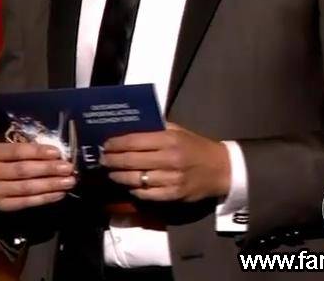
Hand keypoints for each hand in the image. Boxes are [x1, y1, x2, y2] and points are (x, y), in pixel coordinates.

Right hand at [0, 142, 76, 211]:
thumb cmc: (5, 157)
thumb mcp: (9, 146)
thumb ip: (28, 148)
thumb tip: (57, 154)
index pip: (16, 151)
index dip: (38, 152)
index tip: (57, 153)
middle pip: (22, 170)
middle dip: (48, 169)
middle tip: (68, 168)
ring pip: (26, 188)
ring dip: (50, 185)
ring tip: (68, 182)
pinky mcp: (1, 205)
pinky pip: (26, 202)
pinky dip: (45, 198)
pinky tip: (59, 193)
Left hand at [102, 122, 230, 202]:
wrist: (221, 169)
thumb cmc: (196, 146)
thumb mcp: (178, 131)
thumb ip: (155, 128)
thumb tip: (128, 127)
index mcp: (169, 139)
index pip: (134, 141)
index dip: (116, 143)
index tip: (105, 144)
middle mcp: (169, 159)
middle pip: (131, 161)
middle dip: (112, 160)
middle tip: (103, 159)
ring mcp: (171, 179)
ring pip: (136, 179)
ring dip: (119, 176)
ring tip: (111, 173)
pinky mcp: (173, 195)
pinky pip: (147, 194)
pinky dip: (134, 190)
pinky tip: (129, 185)